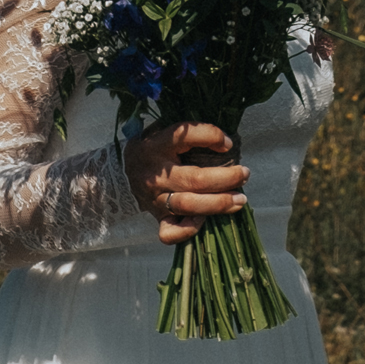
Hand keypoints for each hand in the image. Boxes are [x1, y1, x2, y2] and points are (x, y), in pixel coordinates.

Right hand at [124, 123, 249, 247]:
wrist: (120, 173)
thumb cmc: (153, 149)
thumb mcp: (163, 131)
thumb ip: (189, 132)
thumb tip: (226, 139)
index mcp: (156, 144)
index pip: (184, 135)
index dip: (211, 136)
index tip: (229, 143)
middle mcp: (155, 173)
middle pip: (194, 179)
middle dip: (226, 178)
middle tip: (245, 174)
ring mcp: (154, 198)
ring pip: (188, 205)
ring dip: (218, 204)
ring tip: (240, 200)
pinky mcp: (156, 217)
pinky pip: (169, 232)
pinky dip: (187, 230)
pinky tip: (203, 222)